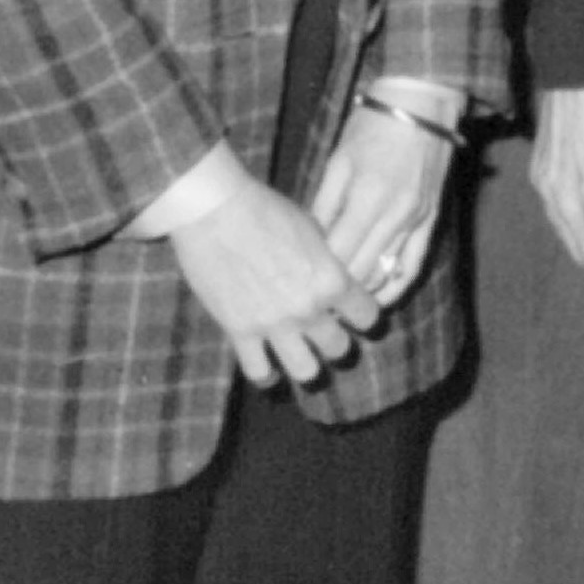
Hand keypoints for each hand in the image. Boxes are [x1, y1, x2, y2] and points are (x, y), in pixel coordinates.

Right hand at [168, 156, 382, 387]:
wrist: (215, 209)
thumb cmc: (265, 208)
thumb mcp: (311, 227)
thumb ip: (327, 260)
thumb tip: (334, 273)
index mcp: (331, 280)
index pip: (368, 316)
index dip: (363, 316)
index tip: (355, 314)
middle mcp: (309, 309)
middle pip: (339, 348)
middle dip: (335, 342)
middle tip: (324, 334)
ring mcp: (275, 325)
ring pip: (306, 372)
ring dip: (307, 365)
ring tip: (300, 356)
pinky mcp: (240, 332)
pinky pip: (259, 372)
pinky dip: (266, 375)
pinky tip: (269, 370)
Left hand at [312, 92, 457, 309]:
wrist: (422, 106)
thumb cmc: (373, 126)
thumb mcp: (339, 160)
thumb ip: (324, 203)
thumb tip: (309, 241)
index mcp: (368, 197)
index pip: (339, 253)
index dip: (317, 274)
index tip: (297, 284)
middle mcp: (396, 214)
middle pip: (361, 269)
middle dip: (335, 290)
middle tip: (312, 300)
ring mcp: (417, 220)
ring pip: (386, 272)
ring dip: (362, 292)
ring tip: (337, 303)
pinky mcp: (431, 220)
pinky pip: (414, 264)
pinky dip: (396, 286)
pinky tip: (379, 299)